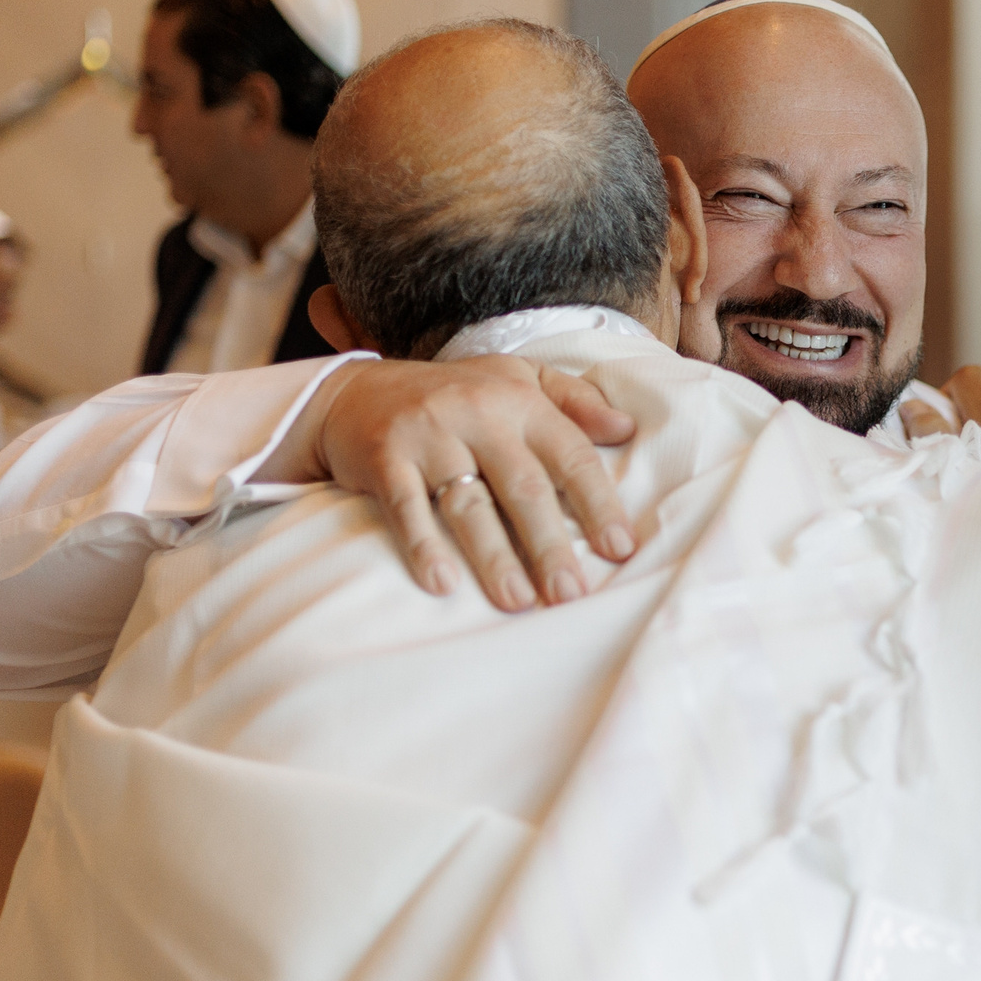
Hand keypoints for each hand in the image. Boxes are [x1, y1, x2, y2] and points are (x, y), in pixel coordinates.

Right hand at [271, 358, 639, 610]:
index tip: (619, 550)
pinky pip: (406, 507)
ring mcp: (429, 436)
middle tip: (570, 594)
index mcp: (520, 401)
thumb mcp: (519, 379)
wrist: (352, 392)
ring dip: (494, 557)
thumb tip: (628, 426)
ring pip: (470, 504)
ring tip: (517, 601)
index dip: (598, 504)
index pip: (570, 455)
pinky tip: (442, 583)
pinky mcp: (384, 458)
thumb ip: (574, 401)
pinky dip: (422, 546)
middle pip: (524, 487)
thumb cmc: (455, 394)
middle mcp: (478, 414)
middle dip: (550, 545)